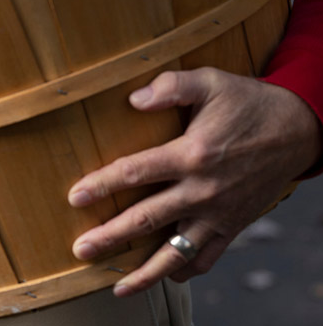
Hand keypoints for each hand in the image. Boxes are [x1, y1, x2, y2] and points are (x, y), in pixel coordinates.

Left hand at [67, 68, 321, 296]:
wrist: (295, 131)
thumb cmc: (247, 101)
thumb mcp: (210, 82)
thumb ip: (171, 86)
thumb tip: (133, 99)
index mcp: (191, 154)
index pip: (135, 173)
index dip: (102, 185)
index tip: (75, 197)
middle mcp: (202, 190)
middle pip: (147, 219)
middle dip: (110, 237)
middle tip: (81, 250)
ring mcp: (218, 213)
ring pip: (175, 252)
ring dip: (145, 272)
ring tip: (118, 288)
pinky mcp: (233, 225)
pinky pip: (206, 257)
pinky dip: (186, 270)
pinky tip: (167, 278)